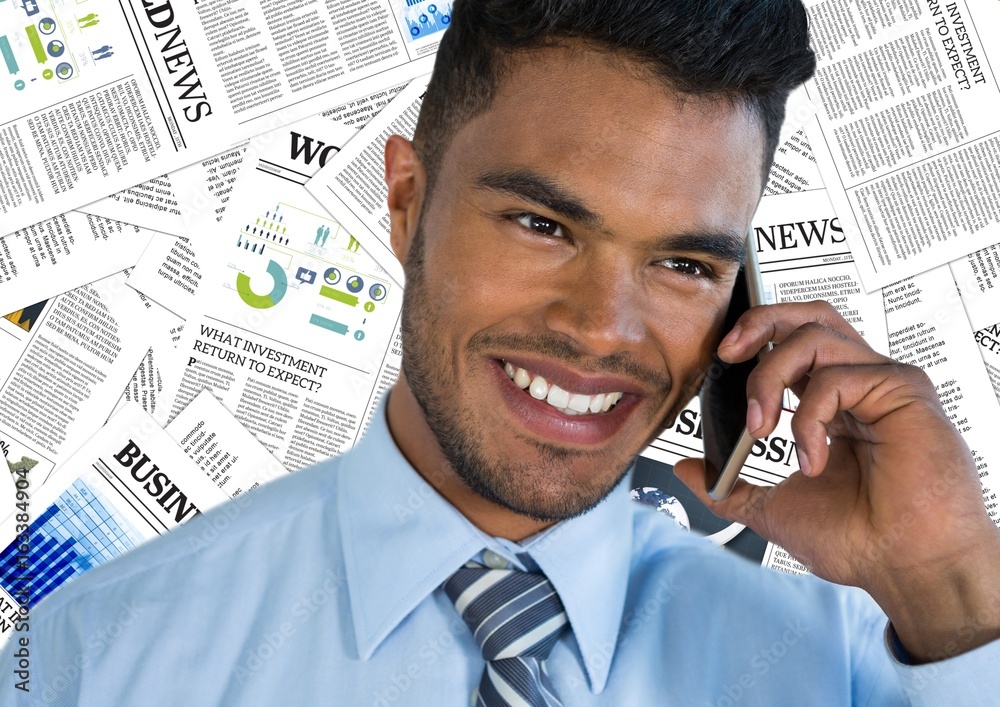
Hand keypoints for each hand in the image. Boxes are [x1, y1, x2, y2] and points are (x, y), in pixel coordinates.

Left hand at [673, 301, 999, 662]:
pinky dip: (808, 417)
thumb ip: (728, 486)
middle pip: (809, 316)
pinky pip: (836, 377)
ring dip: (770, 377)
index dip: (756, 337)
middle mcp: (861, 385)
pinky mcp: (902, 389)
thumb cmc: (859, 540)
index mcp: (834, 403)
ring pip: (815, 335)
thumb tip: (686, 469)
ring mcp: (882, 383)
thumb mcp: (772, 508)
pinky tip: (812, 460)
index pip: (795, 343)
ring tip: (761, 428)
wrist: (901, 568)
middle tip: (727, 353)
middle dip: (760, 322)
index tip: (721, 358)